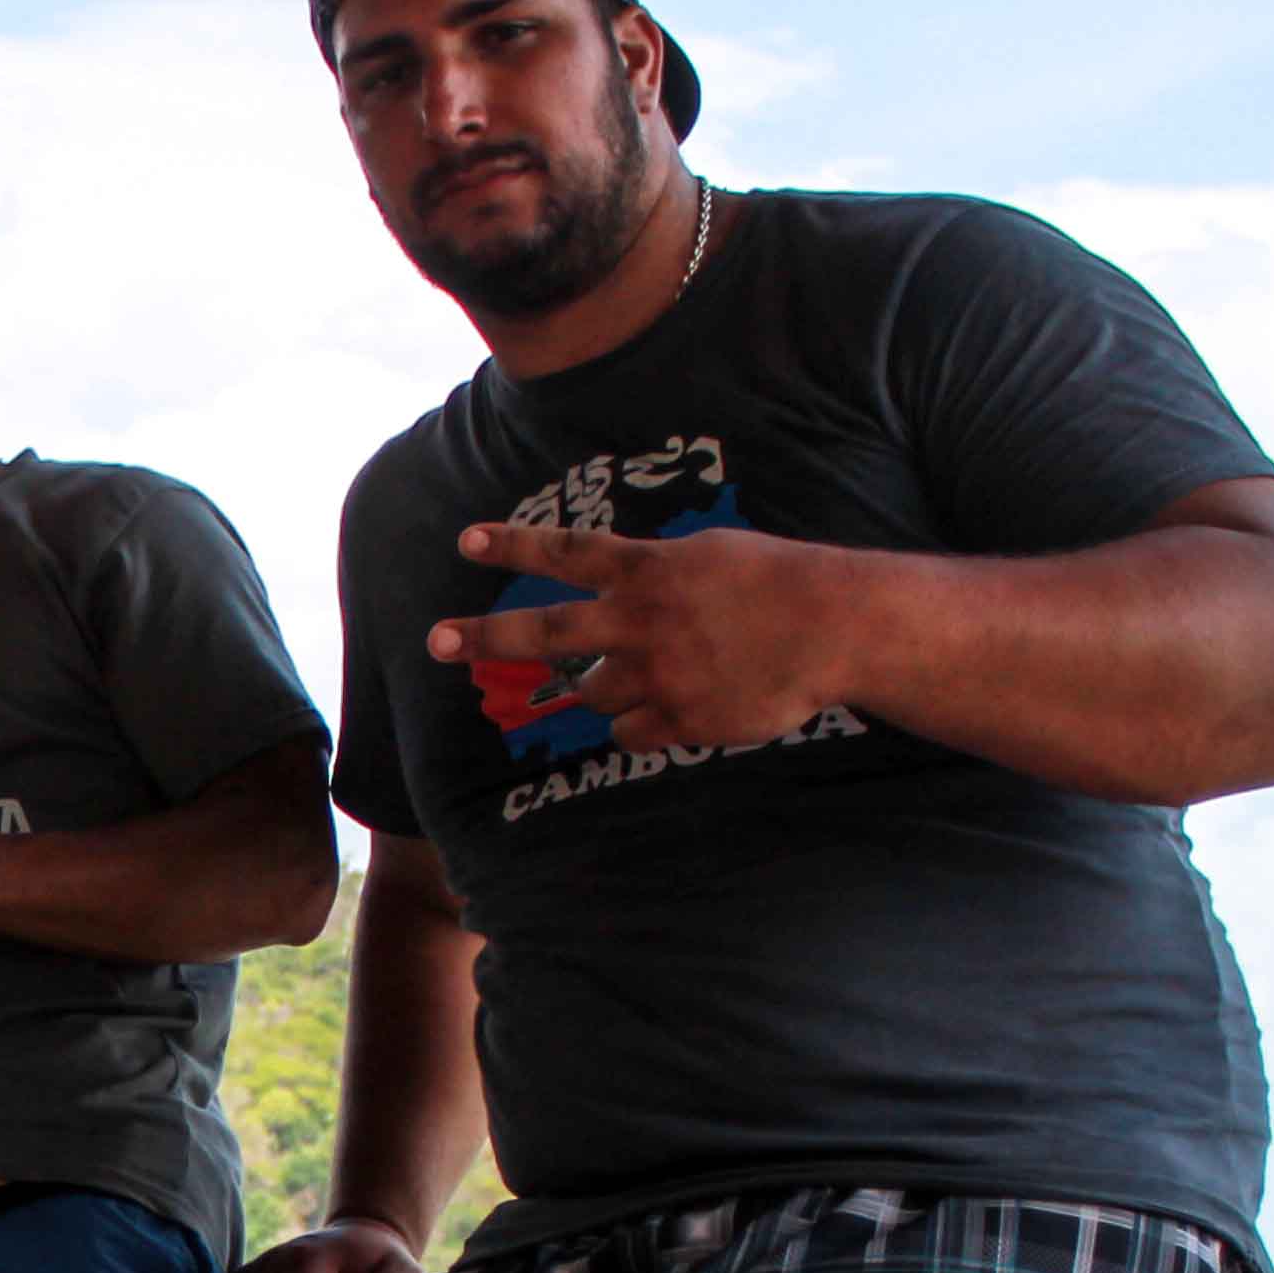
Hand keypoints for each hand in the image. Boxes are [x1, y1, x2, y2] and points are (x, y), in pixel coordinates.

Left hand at [428, 522, 856, 755]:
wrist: (836, 627)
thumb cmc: (779, 581)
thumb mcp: (711, 555)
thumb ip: (655, 572)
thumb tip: (615, 580)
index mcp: (649, 571)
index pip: (566, 554)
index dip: (514, 545)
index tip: (465, 540)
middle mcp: (640, 620)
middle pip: (546, 631)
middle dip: (485, 636)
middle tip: (436, 640)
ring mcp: (656, 673)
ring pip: (591, 691)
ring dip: (599, 687)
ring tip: (647, 672)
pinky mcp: (678, 718)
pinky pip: (629, 732)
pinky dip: (638, 722)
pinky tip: (674, 706)